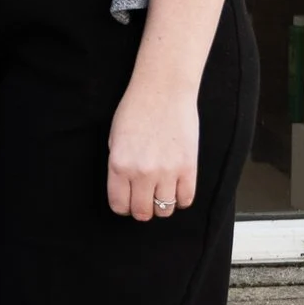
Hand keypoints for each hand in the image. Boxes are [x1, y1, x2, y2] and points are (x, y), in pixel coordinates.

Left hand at [107, 69, 200, 220]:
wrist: (163, 91)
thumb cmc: (136, 110)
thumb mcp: (115, 139)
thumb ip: (119, 166)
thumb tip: (125, 188)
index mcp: (119, 165)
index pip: (120, 205)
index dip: (123, 206)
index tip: (127, 201)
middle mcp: (142, 173)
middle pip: (143, 213)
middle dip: (142, 210)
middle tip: (145, 199)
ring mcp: (167, 172)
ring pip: (165, 210)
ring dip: (162, 205)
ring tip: (161, 192)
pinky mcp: (188, 168)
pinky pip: (186, 199)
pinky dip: (181, 199)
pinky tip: (176, 188)